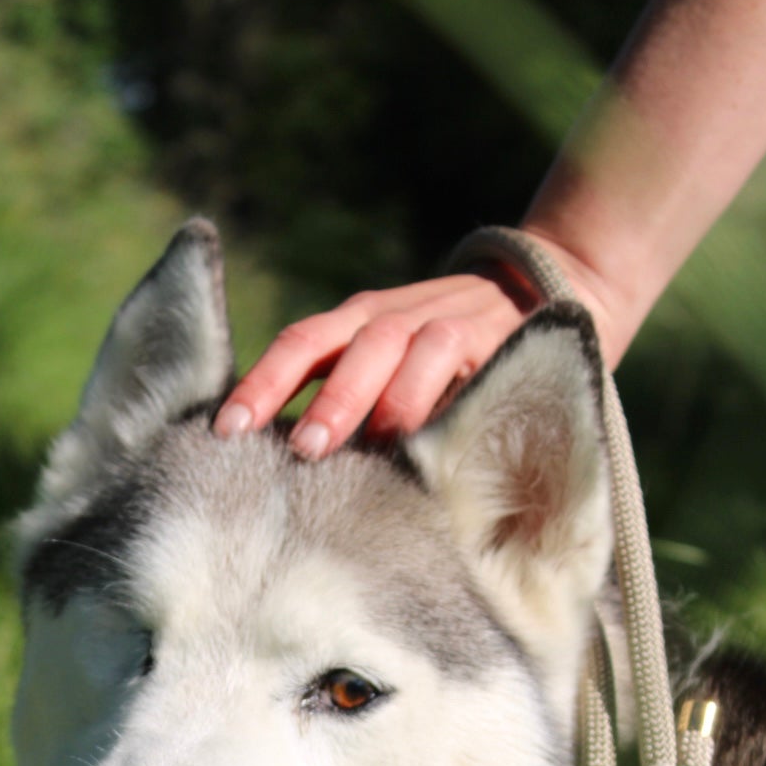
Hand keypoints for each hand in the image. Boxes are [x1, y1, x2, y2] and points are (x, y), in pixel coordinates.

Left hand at [213, 274, 530, 458]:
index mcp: (354, 322)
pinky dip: (427, 392)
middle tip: (295, 450)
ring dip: (367, 397)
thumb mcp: (390, 373)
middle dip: (313, 396)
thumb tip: (278, 471)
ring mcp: (437, 318)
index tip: (224, 431)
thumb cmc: (445, 365)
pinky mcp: (487, 332)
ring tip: (349, 448)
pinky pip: (449, 355)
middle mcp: (388, 315)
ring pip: (390, 347)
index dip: (260, 382)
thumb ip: (347, 403)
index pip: (299, 344)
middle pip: (335, 343)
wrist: (540, 294)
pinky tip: (412, 438)